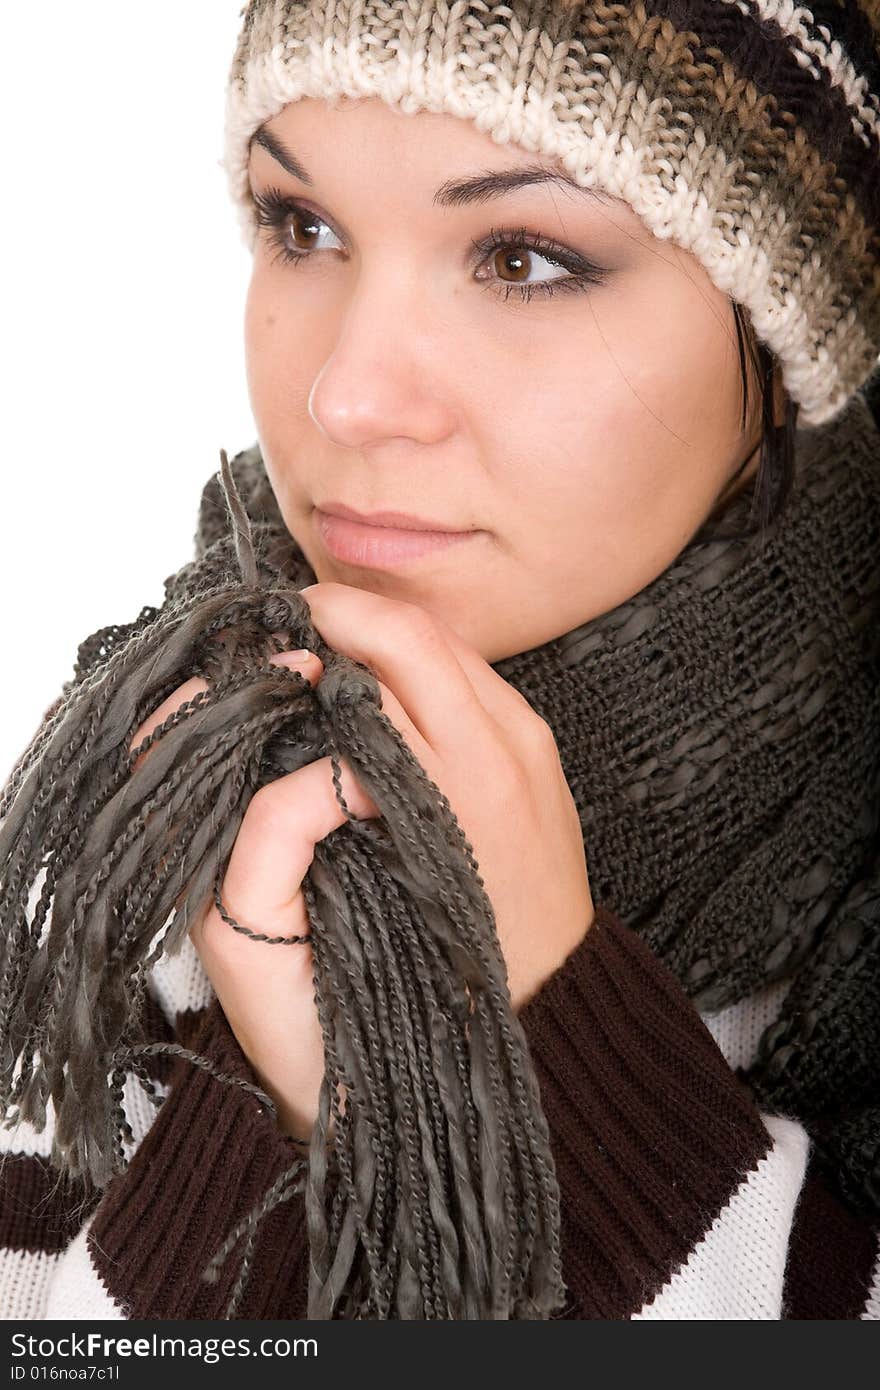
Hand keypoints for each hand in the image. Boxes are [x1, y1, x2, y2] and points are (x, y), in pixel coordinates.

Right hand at [129, 583, 595, 1142]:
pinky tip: (394, 687)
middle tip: (301, 619)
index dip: (317, 635)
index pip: (372, 668)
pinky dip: (430, 667)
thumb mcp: (348, 898)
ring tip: (340, 648)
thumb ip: (298, 813)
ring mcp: (530, 743)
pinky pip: (479, 676)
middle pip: (414, 634)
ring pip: (450, 644)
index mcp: (443, 788)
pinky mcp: (545, 747)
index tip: (278, 632)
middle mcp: (496, 751)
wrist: (546, 1003)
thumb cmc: (437, 965)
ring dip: (391, 635)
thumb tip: (278, 719)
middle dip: (349, 613)